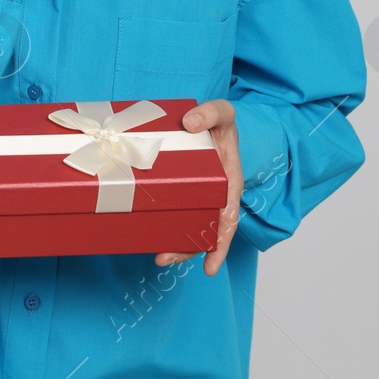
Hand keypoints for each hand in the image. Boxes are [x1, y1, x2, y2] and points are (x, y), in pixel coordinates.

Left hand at [154, 98, 241, 276]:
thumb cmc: (218, 121)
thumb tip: (191, 123)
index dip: (221, 244)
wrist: (207, 118)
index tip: (211, 267)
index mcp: (229, 182)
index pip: (227, 219)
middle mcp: (214, 194)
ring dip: (175, 244)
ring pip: (188, 226)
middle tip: (164, 259)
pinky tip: (149, 234)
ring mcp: (197, 195)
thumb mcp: (222, 112)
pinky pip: (174, 211)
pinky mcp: (180, 190)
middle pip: (205, 230)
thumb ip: (211, 112)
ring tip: (158, 258)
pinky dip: (164, 224)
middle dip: (189, 250)